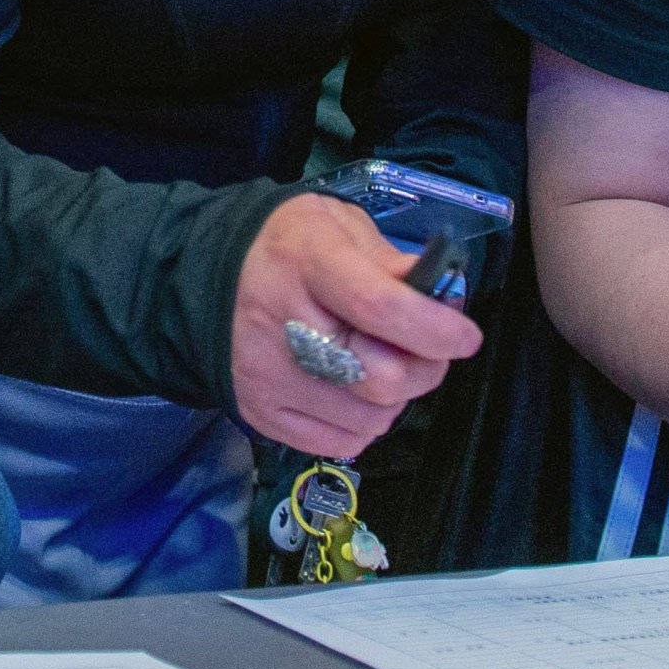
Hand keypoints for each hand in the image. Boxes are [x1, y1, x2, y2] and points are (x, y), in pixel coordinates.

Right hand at [228, 192, 482, 458]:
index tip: (465, 336)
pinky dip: (364, 422)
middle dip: (423, 369)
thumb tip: (440, 301)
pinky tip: (354, 390)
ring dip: (394, 399)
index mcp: (305, 262)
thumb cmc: (286, 245)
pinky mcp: (261, 416)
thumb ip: (390, 261)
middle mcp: (281, 326)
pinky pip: (341, 442)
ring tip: (382, 365)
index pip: (379, 307)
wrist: (202, 277)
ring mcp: (268, 379)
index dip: (434, 328)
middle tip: (424, 349)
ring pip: (368, 419)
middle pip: (379, 379)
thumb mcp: (338, 226)